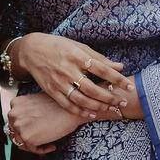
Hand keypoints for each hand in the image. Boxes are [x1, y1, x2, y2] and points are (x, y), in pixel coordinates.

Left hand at [8, 92, 82, 153]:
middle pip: (16, 132)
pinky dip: (42, 150)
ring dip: (35, 144)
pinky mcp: (26, 136)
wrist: (71, 110)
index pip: (15, 121)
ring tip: (48, 142)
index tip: (35, 129)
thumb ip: (28, 112)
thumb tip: (28, 123)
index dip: (26, 127)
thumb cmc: (60, 105)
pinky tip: (52, 145)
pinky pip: (32, 149)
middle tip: (42, 138)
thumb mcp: (38, 103)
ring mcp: (18, 125)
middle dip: (29, 136)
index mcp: (16, 103)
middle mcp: (14, 113)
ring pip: (22, 142)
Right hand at [11, 33, 132, 118]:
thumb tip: (120, 66)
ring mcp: (59, 82)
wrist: (31, 50)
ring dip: (98, 106)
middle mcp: (68, 69)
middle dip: (109, 97)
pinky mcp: (51, 90)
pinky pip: (68, 105)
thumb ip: (99, 58)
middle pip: (92, 88)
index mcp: (77, 55)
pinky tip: (92, 113)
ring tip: (110, 109)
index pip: (101, 69)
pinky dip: (81, 111)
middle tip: (122, 102)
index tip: (129, 86)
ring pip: (81, 99)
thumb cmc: (58, 46)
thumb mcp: (79, 47)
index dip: (117, 78)